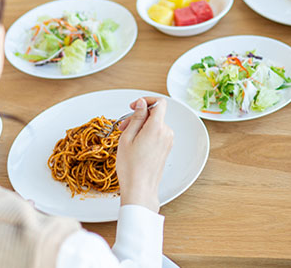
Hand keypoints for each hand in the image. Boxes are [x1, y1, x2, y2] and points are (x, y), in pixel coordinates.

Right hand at [116, 97, 173, 211]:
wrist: (140, 189)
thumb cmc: (131, 167)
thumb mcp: (127, 138)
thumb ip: (137, 117)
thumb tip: (142, 104)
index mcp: (157, 127)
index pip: (160, 103)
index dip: (146, 101)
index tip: (134, 106)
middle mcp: (166, 133)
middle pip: (155, 115)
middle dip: (138, 117)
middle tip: (123, 127)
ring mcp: (168, 141)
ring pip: (155, 125)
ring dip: (141, 127)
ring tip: (127, 139)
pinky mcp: (166, 148)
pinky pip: (157, 134)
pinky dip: (146, 134)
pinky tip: (135, 145)